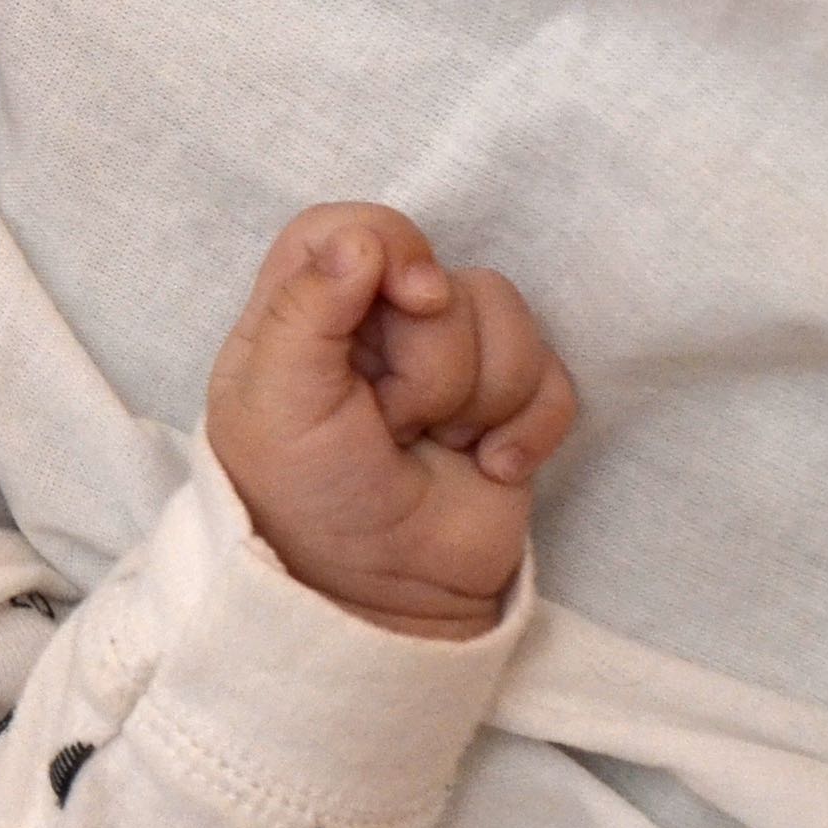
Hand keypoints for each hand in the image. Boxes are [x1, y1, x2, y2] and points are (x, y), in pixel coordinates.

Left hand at [202, 202, 577, 638]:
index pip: (349, 228)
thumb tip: (362, 241)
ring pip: (508, 317)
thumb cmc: (308, 504)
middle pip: (443, 278)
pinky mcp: (507, 408)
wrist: (379, 599)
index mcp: (302, 317)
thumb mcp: (275, 408)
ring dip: (479, 398)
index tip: (409, 300)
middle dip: (432, 361)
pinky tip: (489, 467)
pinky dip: (529, 427)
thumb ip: (304, 310)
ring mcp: (448, 366)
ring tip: (434, 448)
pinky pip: (552, 375)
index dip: (392, 247)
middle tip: (391, 424)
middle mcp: (375, 329)